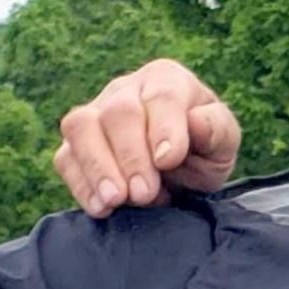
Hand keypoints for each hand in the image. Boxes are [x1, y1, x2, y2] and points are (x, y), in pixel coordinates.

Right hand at [53, 62, 242, 213]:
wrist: (179, 174)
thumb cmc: (203, 152)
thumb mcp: (223, 144)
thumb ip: (217, 130)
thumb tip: (196, 121)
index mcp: (166, 81)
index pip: (161, 96)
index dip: (164, 128)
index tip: (168, 161)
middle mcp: (126, 90)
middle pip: (117, 112)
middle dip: (131, 155)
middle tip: (145, 192)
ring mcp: (95, 116)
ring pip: (80, 127)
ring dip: (97, 166)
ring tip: (116, 199)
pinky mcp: (74, 147)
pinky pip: (65, 158)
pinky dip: (80, 184)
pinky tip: (102, 207)